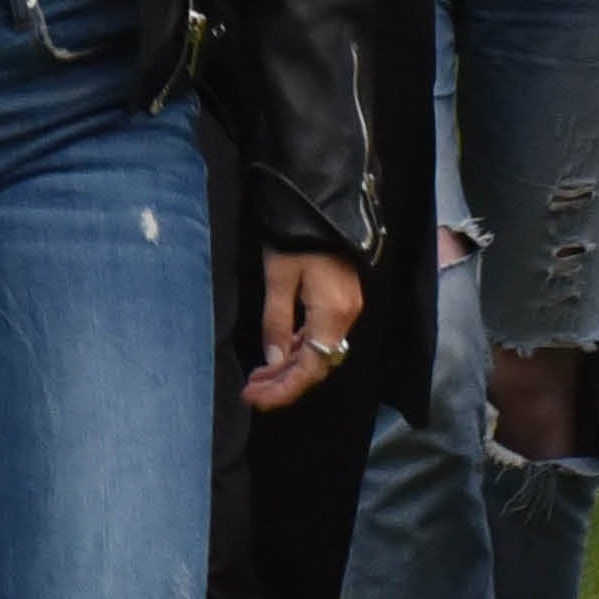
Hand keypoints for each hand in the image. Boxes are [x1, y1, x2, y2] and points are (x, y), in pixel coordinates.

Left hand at [246, 248, 368, 411]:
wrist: (319, 200)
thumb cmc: (296, 236)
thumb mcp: (279, 277)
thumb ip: (276, 321)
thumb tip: (274, 360)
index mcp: (333, 315)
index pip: (311, 368)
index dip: (284, 388)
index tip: (256, 398)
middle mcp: (346, 317)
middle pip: (317, 364)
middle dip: (284, 382)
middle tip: (251, 392)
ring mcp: (346, 308)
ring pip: (318, 351)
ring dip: (289, 367)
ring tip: (258, 378)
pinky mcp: (341, 298)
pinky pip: (320, 335)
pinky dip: (297, 348)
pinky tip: (277, 352)